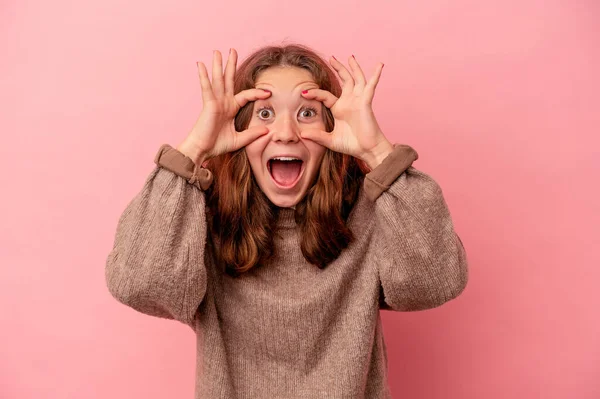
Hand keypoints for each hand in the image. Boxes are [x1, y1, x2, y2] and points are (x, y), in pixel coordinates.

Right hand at [177, 48, 271, 164]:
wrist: (203, 150)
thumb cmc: (217, 146)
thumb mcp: (240, 140)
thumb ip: (252, 134)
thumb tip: (267, 130)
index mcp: (230, 109)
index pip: (246, 96)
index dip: (257, 93)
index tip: (268, 92)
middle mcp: (223, 102)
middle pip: (228, 80)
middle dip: (231, 65)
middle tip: (233, 50)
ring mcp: (215, 102)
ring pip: (218, 80)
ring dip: (218, 65)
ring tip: (217, 51)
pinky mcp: (208, 104)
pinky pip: (206, 87)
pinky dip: (203, 76)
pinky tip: (201, 64)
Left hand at [299, 55, 393, 168]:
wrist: (367, 151)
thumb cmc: (351, 145)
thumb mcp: (330, 140)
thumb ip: (317, 136)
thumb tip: (301, 134)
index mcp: (339, 109)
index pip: (325, 96)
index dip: (314, 93)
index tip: (303, 93)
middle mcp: (349, 102)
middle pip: (344, 80)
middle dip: (339, 68)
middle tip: (332, 57)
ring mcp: (358, 101)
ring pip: (356, 79)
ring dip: (353, 68)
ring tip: (350, 57)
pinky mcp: (366, 102)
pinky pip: (371, 86)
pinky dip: (375, 75)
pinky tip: (380, 65)